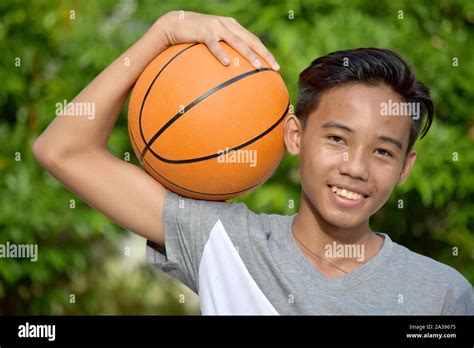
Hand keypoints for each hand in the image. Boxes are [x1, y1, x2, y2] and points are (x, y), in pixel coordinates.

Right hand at [155, 10, 279, 69]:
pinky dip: (221, 53)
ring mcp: (216, 27)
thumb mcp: (212, 42)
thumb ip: (224, 52)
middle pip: (251, 40)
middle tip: (275, 68)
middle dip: (264, 54)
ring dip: (249, 55)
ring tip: (258, 67)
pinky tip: (227, 64)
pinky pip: (214, 44)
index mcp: (232, 27)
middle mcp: (227, 25)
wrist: (173, 24)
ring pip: (237, 41)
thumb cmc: (193, 38)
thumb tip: (233, 72)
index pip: (253, 40)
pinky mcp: (203, 32)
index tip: (275, 66)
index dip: (265, 52)